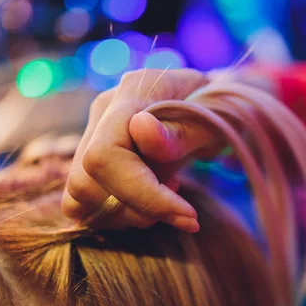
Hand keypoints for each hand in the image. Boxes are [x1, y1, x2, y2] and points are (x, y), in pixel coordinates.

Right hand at [62, 69, 221, 232]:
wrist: (219, 106)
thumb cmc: (224, 113)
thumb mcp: (219, 121)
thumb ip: (181, 130)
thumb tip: (141, 129)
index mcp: (134, 90)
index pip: (106, 153)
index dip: (144, 195)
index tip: (187, 215)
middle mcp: (103, 109)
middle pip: (86, 180)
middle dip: (139, 208)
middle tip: (181, 207)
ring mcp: (92, 133)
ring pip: (80, 195)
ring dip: (129, 213)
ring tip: (168, 200)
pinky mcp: (91, 159)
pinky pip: (81, 202)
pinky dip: (116, 215)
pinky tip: (147, 206)